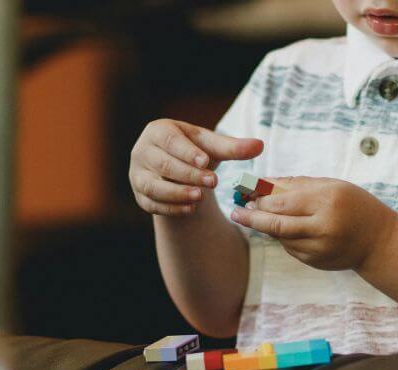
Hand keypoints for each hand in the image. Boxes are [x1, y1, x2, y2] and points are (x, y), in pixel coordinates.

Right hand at [129, 119, 262, 215]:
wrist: (178, 170)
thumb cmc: (196, 152)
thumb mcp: (213, 148)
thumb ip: (234, 147)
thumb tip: (260, 145)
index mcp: (158, 131)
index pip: (170, 141)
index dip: (187, 151)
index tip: (205, 161)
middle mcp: (142, 151)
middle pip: (163, 164)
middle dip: (188, 174)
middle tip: (212, 182)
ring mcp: (137, 174)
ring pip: (153, 186)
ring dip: (176, 193)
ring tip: (199, 197)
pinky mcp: (140, 195)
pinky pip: (151, 204)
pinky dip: (171, 208)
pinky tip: (190, 210)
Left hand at [230, 177, 397, 271]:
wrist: (379, 241)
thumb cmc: (355, 205)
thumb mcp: (331, 186)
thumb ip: (296, 184)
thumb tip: (262, 183)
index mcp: (327, 201)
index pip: (283, 202)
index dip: (261, 199)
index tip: (246, 194)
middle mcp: (323, 227)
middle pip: (276, 224)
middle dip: (252, 217)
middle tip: (237, 212)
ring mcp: (319, 249)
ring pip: (280, 238)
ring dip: (267, 227)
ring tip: (258, 216)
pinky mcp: (316, 262)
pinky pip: (290, 248)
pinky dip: (283, 237)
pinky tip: (286, 228)